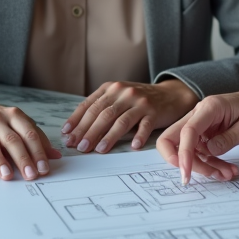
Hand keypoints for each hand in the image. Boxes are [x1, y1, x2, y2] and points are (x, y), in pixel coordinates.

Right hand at [0, 88, 61, 181]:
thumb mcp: (14, 122)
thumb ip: (34, 137)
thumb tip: (55, 155)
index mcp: (13, 115)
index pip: (29, 133)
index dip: (38, 151)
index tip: (44, 168)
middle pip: (13, 139)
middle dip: (23, 158)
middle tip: (31, 175)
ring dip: (1, 162)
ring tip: (9, 176)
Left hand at [62, 78, 199, 153]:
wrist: (170, 94)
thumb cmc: (139, 100)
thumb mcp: (118, 97)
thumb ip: (101, 108)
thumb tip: (77, 130)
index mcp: (112, 88)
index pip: (90, 105)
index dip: (77, 120)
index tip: (67, 135)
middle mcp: (125, 93)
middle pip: (103, 114)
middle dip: (88, 131)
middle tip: (79, 147)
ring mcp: (140, 102)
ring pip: (121, 120)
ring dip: (108, 136)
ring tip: (99, 149)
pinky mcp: (155, 112)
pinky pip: (145, 126)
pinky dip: (139, 136)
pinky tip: (133, 146)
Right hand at [156, 83, 238, 184]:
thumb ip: (228, 139)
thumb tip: (208, 152)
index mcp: (210, 107)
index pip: (187, 131)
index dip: (183, 154)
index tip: (186, 174)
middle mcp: (200, 115)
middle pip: (172, 138)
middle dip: (181, 161)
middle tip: (198, 176)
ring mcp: (200, 125)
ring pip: (188, 151)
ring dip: (203, 166)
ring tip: (226, 173)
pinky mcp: (205, 135)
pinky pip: (200, 153)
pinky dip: (210, 164)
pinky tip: (226, 170)